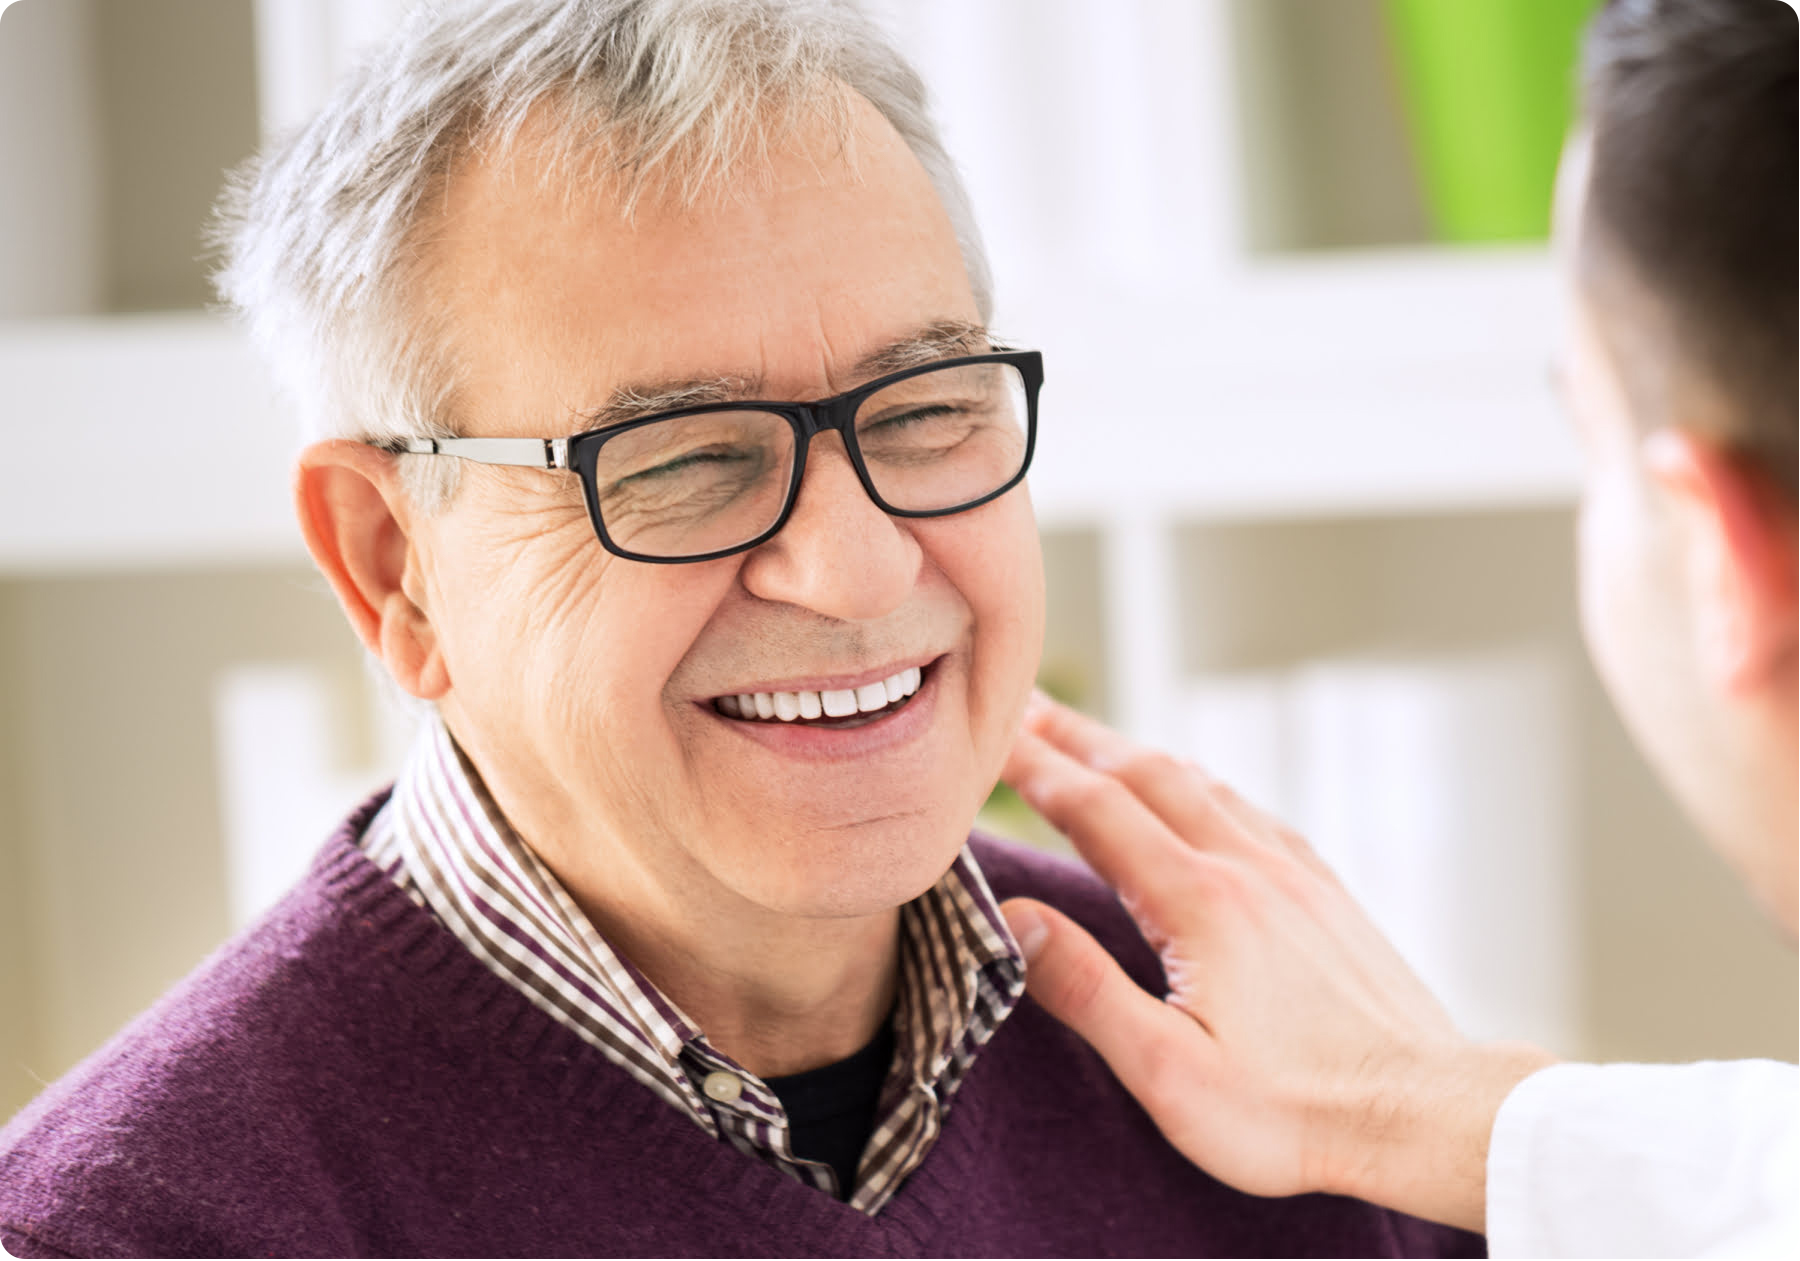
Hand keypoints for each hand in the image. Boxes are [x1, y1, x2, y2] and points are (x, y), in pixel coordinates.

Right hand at [1000, 693, 1555, 1231]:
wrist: (1426, 1112)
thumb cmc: (1294, 1114)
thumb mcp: (1171, 1074)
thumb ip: (1087, 991)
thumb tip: (1014, 920)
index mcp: (1199, 902)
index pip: (1095, 808)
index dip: (1034, 768)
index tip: (987, 737)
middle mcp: (1246, 866)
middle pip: (1143, 773)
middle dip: (1075, 736)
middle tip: (1022, 708)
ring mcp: (1291, 872)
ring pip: (1198, 782)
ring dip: (1133, 752)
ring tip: (1090, 738)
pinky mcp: (1323, 890)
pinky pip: (1247, 808)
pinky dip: (1197, 782)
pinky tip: (1193, 790)